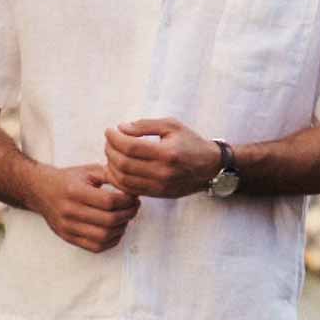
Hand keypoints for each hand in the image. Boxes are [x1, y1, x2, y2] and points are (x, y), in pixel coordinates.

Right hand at [28, 164, 138, 252]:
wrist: (41, 190)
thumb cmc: (67, 180)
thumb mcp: (88, 171)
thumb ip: (110, 176)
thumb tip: (132, 187)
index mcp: (75, 191)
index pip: (109, 201)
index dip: (127, 201)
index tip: (133, 197)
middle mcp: (69, 210)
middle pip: (109, 220)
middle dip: (128, 214)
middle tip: (134, 208)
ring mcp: (68, 226)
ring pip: (104, 236)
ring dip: (121, 228)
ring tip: (125, 219)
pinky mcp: (68, 237)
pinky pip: (95, 247)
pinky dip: (110, 241)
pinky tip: (115, 231)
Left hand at [104, 118, 219, 199]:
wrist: (210, 167)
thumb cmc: (191, 142)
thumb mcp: (172, 126)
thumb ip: (145, 125)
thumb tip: (121, 128)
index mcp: (167, 153)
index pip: (130, 147)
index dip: (115, 138)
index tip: (109, 131)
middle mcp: (162, 172)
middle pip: (124, 164)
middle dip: (110, 150)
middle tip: (109, 141)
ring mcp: (159, 186)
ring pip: (123, 180)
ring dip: (111, 165)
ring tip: (111, 153)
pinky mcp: (157, 194)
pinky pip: (130, 189)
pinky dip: (118, 179)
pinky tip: (116, 168)